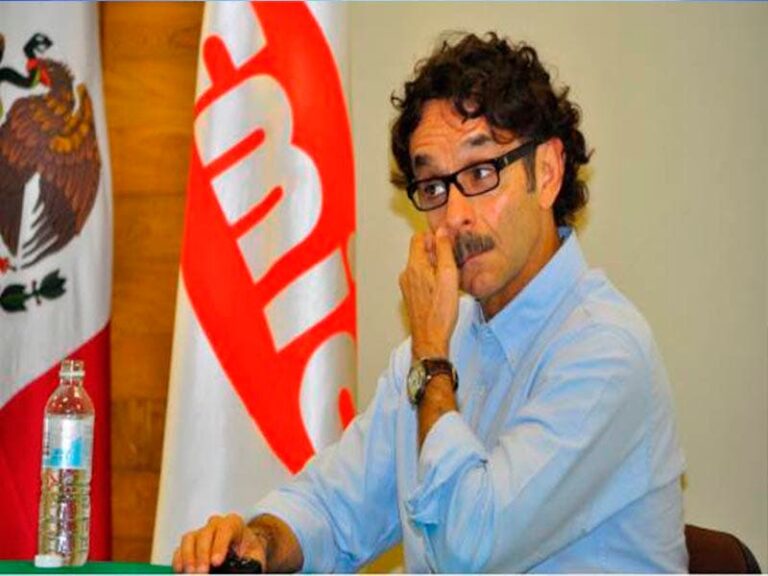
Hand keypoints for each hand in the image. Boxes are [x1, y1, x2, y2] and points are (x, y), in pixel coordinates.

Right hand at [173, 514, 266, 573]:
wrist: (244, 549)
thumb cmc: (249, 551)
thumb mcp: (255, 555)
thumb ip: (250, 562)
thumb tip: (244, 569)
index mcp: (234, 524)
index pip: (226, 529)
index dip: (220, 545)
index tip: (217, 562)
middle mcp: (215, 525)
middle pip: (205, 534)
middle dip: (202, 554)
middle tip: (202, 572)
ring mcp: (201, 533)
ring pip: (190, 538)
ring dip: (189, 557)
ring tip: (191, 572)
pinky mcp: (191, 544)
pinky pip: (180, 548)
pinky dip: (179, 560)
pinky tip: (181, 571)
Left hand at [399, 227, 458, 359]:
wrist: (430, 338)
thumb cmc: (440, 312)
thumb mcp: (449, 276)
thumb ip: (444, 250)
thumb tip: (443, 231)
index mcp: (414, 266)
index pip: (419, 238)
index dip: (434, 237)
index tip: (447, 244)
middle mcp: (407, 274)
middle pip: (420, 252)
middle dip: (436, 253)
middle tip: (452, 263)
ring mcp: (407, 285)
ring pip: (420, 266)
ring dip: (435, 266)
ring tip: (449, 279)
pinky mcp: (411, 295)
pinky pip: (420, 278)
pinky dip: (431, 278)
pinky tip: (442, 290)